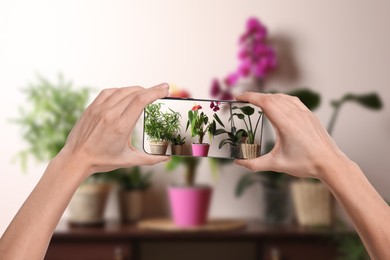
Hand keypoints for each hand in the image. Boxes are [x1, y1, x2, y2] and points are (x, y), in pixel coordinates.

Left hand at [58, 83, 169, 176]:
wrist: (76, 159)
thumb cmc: (102, 161)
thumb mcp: (129, 161)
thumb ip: (150, 159)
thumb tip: (167, 158)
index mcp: (121, 126)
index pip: (140, 101)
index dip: (155, 92)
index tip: (165, 89)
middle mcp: (110, 114)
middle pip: (134, 93)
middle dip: (151, 90)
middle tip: (162, 90)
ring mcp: (99, 109)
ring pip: (122, 91)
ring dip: (137, 89)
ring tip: (146, 93)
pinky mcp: (92, 108)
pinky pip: (109, 92)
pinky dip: (121, 91)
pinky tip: (126, 94)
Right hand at [234, 92, 348, 179]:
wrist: (330, 164)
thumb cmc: (306, 164)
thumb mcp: (277, 164)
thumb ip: (255, 164)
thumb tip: (239, 163)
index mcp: (286, 123)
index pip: (265, 102)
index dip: (249, 97)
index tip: (238, 97)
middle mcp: (295, 114)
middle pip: (271, 98)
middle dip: (255, 97)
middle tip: (243, 101)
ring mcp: (304, 113)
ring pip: (282, 97)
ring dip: (268, 97)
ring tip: (257, 102)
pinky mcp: (310, 115)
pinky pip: (293, 100)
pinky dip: (281, 99)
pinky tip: (278, 104)